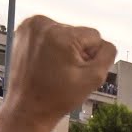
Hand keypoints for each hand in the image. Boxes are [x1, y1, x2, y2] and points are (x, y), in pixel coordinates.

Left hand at [2, 16, 116, 131]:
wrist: (29, 107)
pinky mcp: (24, 31)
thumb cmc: (56, 97)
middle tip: (65, 72)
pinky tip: (46, 63)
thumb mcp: (94, 78)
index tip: (78, 71)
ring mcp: (31, 27)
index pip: (94, 36)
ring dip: (64, 49)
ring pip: (64, 33)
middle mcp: (44, 24)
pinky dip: (51, 47)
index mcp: (62, 35)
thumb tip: (106, 45)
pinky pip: (49, 34)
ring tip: (54, 69)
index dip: (91, 56)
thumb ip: (108, 55)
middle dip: (76, 52)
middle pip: (77, 33)